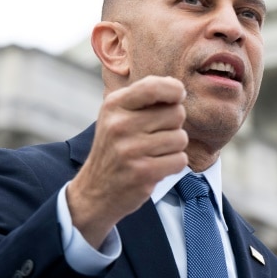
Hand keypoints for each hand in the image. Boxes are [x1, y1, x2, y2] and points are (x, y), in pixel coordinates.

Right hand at [66, 76, 188, 247]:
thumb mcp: (119, 115)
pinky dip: (173, 165)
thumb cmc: (117, 146)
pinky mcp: (142, 172)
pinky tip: (154, 167)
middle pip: (177, 113)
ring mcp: (130, 149)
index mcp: (114, 105)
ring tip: (151, 153)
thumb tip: (177, 86)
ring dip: (173, 148)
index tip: (176, 98)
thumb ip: (146, 97)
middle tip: (152, 137)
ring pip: (181, 138)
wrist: (95, 191)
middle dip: (173, 126)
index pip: (154, 86)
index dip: (174, 90)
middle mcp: (120, 125)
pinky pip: (180, 160)